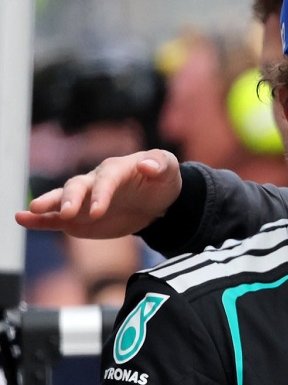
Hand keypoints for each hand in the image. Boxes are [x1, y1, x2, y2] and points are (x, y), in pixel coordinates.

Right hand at [15, 150, 181, 238]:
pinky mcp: (78, 218)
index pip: (106, 180)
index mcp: (116, 169)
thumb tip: (147, 165)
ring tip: (30, 212)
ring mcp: (84, 200)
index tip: (98, 211)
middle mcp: (95, 182)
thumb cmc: (161, 179)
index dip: (101, 194)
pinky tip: (22, 220)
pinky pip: (56, 218)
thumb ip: (160, 164)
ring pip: (62, 200)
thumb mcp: (168, 169)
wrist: (156, 200)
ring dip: (47, 205)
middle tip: (65, 212)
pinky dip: (40, 220)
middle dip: (70, 198)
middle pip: (77, 186)